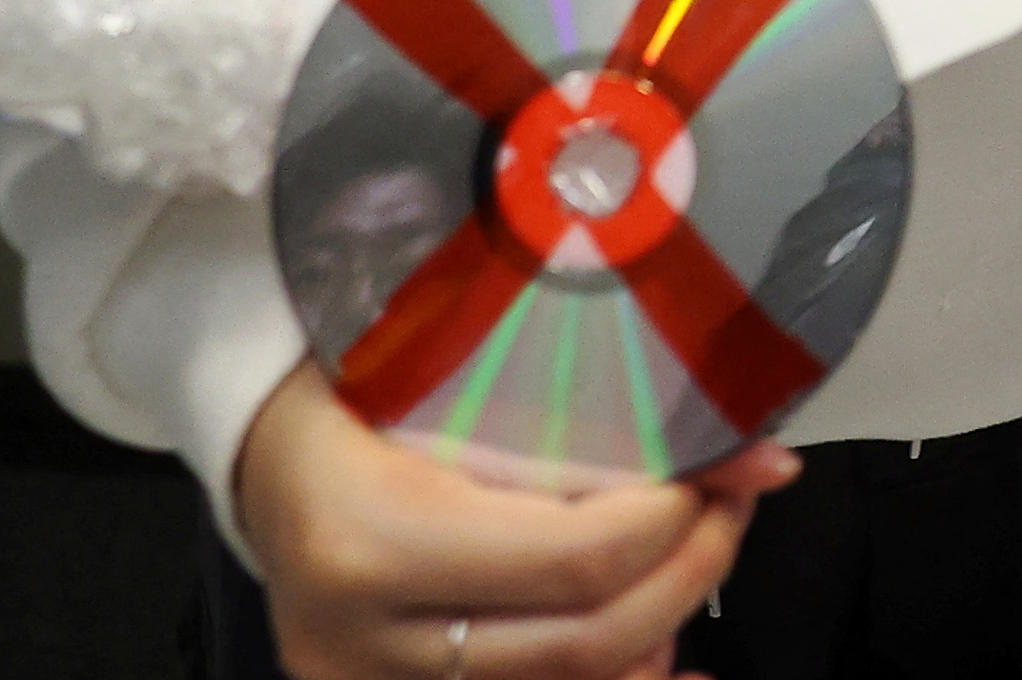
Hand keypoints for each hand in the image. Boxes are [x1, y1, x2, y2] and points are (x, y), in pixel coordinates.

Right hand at [229, 365, 789, 679]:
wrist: (259, 448)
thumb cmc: (361, 386)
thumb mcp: (461, 372)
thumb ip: (597, 414)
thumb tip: (761, 456)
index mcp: (375, 540)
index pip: (576, 561)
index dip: (675, 520)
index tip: (717, 468)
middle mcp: (364, 641)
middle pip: (584, 642)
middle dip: (688, 574)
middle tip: (732, 507)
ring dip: (660, 631)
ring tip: (696, 559)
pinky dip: (614, 678)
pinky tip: (667, 655)